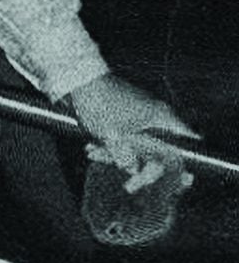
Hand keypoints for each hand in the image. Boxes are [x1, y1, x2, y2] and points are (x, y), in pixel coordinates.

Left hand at [67, 71, 200, 196]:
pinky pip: (123, 137)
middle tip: (129, 183)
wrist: (78, 80)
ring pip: (136, 145)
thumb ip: (127, 159)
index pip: (184, 145)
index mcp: (162, 119)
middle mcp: (156, 117)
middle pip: (158, 150)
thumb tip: (134, 171)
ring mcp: (140, 116)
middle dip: (139, 165)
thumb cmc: (101, 104)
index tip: (171, 178)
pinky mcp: (124, 115)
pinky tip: (92, 149)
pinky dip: (110, 145)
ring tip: (95, 154)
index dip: (179, 164)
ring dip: (117, 155)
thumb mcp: (114, 137)